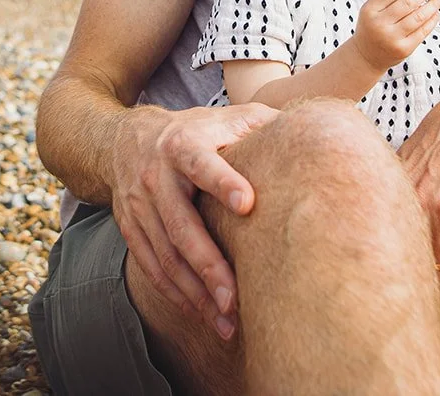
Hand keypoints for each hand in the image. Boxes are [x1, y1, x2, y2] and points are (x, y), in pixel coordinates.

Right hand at [109, 102, 277, 339]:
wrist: (124, 139)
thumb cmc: (194, 131)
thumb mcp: (223, 118)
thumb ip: (261, 124)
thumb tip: (314, 130)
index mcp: (183, 145)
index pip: (202, 164)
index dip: (223, 181)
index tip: (248, 204)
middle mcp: (157, 176)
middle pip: (181, 225)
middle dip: (207, 264)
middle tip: (235, 298)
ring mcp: (140, 205)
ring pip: (166, 254)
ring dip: (195, 291)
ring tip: (226, 321)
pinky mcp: (130, 228)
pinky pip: (151, 266)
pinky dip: (175, 293)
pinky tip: (200, 313)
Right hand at [352, 0, 439, 70]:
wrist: (366, 56)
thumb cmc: (371, 29)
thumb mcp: (372, 9)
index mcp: (370, 9)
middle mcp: (380, 23)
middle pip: (408, 3)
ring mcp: (392, 38)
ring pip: (418, 17)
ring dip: (432, 6)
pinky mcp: (404, 49)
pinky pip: (422, 32)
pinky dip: (432, 21)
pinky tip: (435, 14)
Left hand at [396, 75, 439, 346]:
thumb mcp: (408, 158)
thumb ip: (390, 192)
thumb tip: (366, 223)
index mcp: (392, 190)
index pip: (377, 248)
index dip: (380, 285)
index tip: (382, 310)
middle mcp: (415, 202)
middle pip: (410, 272)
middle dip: (418, 313)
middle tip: (422, 338)